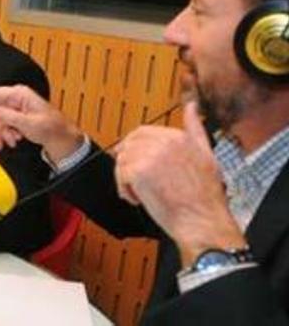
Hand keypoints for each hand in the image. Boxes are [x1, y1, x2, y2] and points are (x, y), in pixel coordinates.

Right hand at [0, 85, 83, 160]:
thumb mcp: (29, 123)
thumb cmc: (52, 128)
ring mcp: (17, 108)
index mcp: (20, 94)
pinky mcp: (18, 117)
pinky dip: (8, 134)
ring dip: (4, 133)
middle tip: (2, 142)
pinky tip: (16, 139)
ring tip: (14, 141)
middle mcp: (17, 99)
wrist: (62, 140)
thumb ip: (9, 117)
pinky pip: (5, 125)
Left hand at [114, 101, 245, 265]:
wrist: (202, 220)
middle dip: (128, 162)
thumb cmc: (205, 196)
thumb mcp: (206, 154)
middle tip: (134, 180)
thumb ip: (195, 128)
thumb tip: (191, 107)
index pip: (143, 132)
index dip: (135, 149)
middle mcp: (164, 142)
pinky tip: (139, 199)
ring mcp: (150, 155)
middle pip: (129, 144)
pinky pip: (120, 175)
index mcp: (178, 136)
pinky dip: (125, 190)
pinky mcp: (138, 171)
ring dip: (127, 178)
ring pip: (122, 160)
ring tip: (142, 193)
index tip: (135, 162)